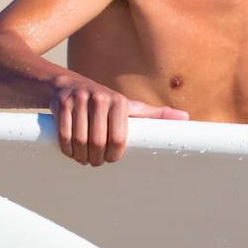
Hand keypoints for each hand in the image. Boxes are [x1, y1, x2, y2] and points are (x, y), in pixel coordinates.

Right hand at [50, 77, 188, 164]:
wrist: (67, 86)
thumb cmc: (104, 103)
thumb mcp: (129, 107)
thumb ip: (155, 115)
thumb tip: (186, 118)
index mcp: (119, 102)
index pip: (119, 140)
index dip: (113, 156)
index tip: (110, 159)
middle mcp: (100, 97)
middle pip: (97, 143)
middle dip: (95, 159)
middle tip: (94, 162)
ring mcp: (79, 100)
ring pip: (79, 141)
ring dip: (80, 157)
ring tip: (83, 158)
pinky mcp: (61, 104)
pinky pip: (63, 135)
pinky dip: (66, 149)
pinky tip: (70, 151)